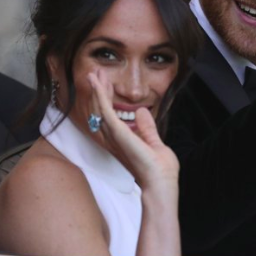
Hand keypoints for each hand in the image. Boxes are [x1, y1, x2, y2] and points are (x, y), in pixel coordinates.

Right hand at [87, 70, 178, 188]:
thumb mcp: (154, 142)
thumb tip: (142, 112)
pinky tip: (97, 82)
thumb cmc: (159, 170)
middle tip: (96, 73)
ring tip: (94, 73)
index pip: (109, 115)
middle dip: (98, 90)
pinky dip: (100, 94)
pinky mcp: (117, 133)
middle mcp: (113, 139)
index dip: (107, 98)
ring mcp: (114, 136)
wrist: (161, 183)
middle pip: (100, 110)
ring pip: (99, 108)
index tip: (107, 83)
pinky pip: (104, 110)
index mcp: (121, 141)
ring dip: (97, 89)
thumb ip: (146, 128)